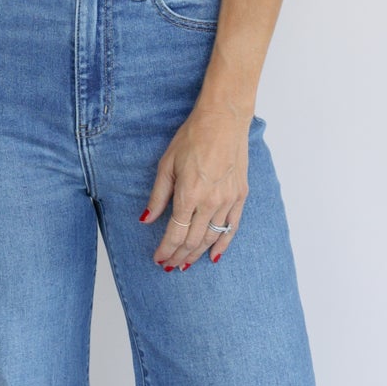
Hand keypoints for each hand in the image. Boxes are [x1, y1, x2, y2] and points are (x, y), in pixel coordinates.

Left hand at [140, 97, 249, 267]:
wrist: (224, 120)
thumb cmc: (193, 137)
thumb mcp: (167, 164)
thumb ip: (158, 196)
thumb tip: (146, 220)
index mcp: (189, 194)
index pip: (175, 233)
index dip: (166, 250)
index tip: (159, 259)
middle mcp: (210, 202)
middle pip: (193, 240)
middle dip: (179, 256)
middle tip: (169, 265)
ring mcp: (228, 200)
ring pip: (211, 237)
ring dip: (197, 254)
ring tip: (186, 265)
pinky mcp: (240, 196)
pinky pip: (232, 227)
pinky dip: (223, 244)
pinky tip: (214, 256)